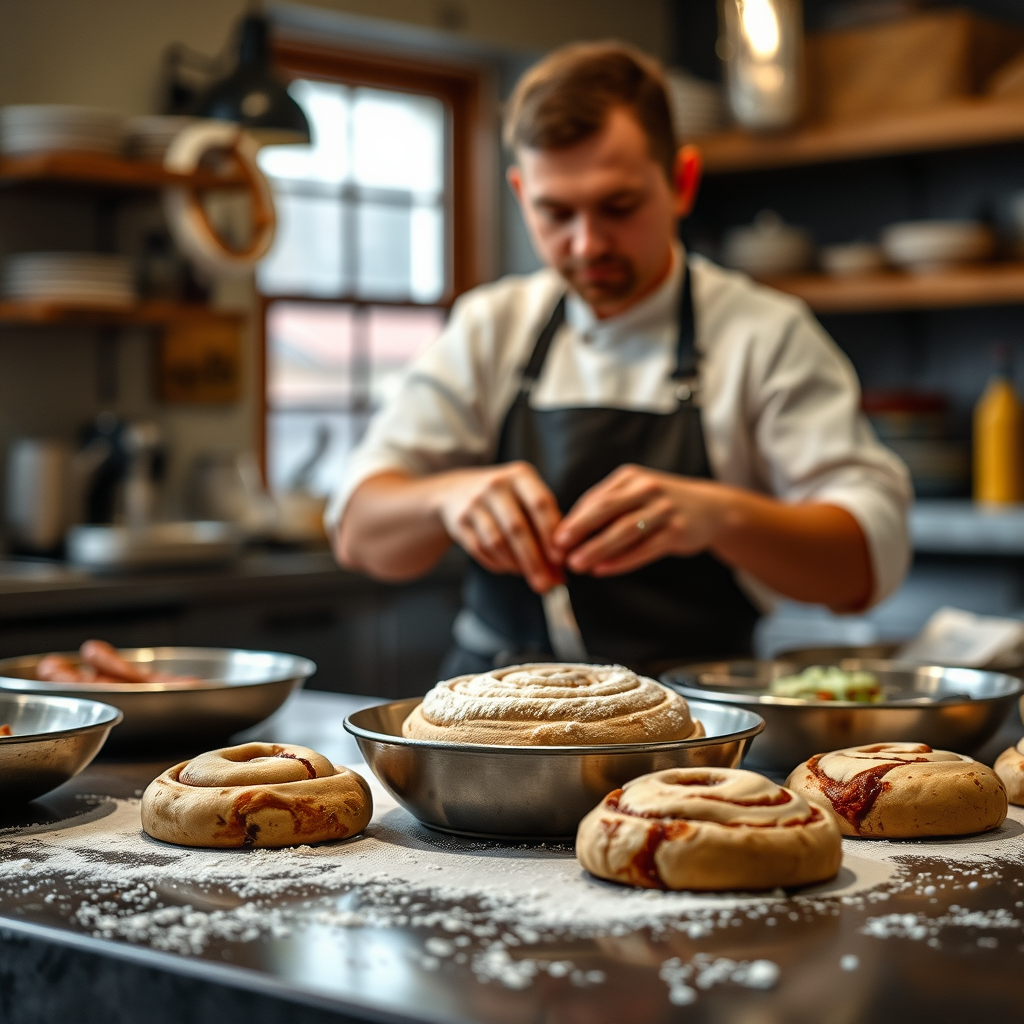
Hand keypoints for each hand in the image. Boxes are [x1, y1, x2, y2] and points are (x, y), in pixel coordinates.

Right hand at [436, 462, 562, 592]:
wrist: (457, 491)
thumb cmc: (507, 501)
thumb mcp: (527, 500)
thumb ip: (547, 530)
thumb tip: (560, 573)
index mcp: (521, 475)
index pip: (541, 504)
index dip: (551, 533)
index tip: (560, 560)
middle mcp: (496, 484)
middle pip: (517, 528)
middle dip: (534, 561)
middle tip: (546, 585)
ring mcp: (474, 502)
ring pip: (497, 542)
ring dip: (515, 565)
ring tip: (528, 575)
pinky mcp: (459, 520)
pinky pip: (480, 549)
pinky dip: (498, 563)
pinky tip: (509, 567)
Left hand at [552, 464, 730, 576]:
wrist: (711, 509)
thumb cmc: (661, 504)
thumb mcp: (635, 494)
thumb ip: (606, 506)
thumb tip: (568, 529)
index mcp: (630, 478)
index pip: (594, 499)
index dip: (572, 520)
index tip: (551, 538)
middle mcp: (647, 489)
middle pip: (606, 510)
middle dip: (579, 530)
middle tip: (557, 549)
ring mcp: (664, 509)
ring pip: (625, 530)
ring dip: (597, 548)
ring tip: (577, 564)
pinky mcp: (677, 531)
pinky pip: (645, 548)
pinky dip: (622, 560)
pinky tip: (603, 569)